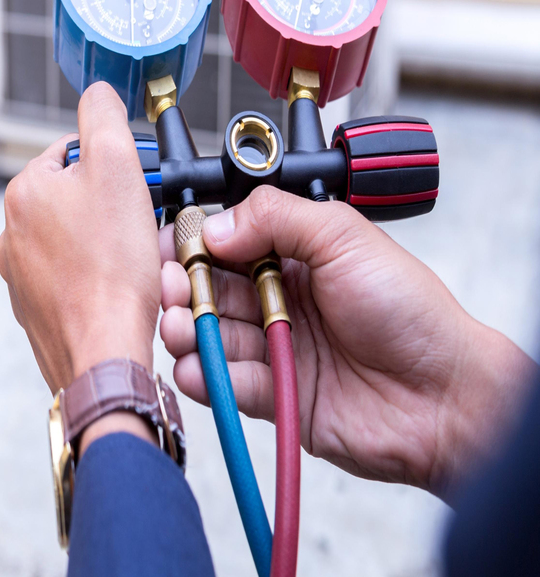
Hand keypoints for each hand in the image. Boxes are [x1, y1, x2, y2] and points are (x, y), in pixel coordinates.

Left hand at [0, 83, 161, 450]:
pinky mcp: (36, 312)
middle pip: (74, 198)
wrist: (102, 353)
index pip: (71, 153)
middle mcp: (10, 232)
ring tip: (136, 262)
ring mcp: (20, 276)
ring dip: (106, 244)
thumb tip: (97, 91)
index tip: (138, 186)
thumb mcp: (116, 165)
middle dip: (112, 206)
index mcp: (24, 191)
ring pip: (75, 241)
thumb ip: (103, 116)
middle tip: (143, 224)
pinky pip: (73, 281)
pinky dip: (97, 280)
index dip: (114, 164)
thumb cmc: (111, 267)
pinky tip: (121, 291)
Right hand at [159, 186, 537, 497]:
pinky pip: (226, 381)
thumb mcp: (344, 237)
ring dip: (187, 329)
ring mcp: (274, 345)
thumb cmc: (411, 312)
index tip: (173, 245)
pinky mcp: (273, 394)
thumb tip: (214, 225)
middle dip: (181, 286)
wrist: (446, 398)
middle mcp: (277, 296)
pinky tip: (194, 367)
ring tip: (179, 328)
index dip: (195, 241)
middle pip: (209, 287)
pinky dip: (205, 374)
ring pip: (211, 333)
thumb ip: (276, 218)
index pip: (226, 240)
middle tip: (170, 288)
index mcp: (293, 253)